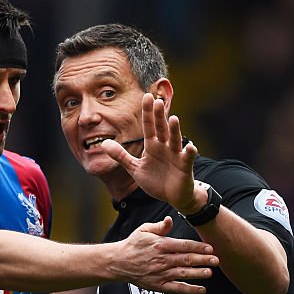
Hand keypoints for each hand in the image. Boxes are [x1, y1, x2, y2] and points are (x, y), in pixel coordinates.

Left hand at [101, 94, 203, 212]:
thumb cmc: (156, 180)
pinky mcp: (185, 167)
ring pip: (175, 140)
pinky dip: (189, 152)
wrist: (173, 196)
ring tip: (173, 118)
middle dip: (159, 116)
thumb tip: (103, 143)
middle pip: (161, 129)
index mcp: (152, 145)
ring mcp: (176, 155)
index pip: (149, 126)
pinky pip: (187, 158)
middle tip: (156, 101)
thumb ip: (121, 156)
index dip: (147, 112)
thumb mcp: (135, 168)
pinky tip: (190, 146)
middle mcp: (165, 147)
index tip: (147, 96)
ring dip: (174, 130)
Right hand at [112, 217, 218, 293]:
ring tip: (210, 272)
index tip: (209, 248)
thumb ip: (160, 226)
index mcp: (160, 245)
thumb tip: (170, 220)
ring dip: (198, 273)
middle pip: (186, 259)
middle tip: (216, 260)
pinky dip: (190, 290)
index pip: (183, 245)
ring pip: (183, 273)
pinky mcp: (158, 285)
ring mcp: (161, 273)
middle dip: (203, 260)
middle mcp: (162, 259)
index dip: (198, 247)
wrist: (118, 262)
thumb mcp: (144, 230)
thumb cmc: (132, 245)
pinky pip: (177, 288)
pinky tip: (202, 290)